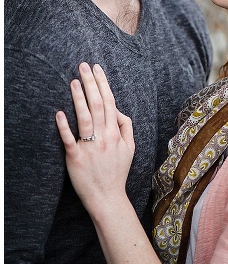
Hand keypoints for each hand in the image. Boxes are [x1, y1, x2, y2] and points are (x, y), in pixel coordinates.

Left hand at [55, 63, 134, 216]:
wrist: (107, 196)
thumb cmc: (117, 171)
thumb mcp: (131, 148)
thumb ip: (126, 127)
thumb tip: (118, 110)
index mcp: (116, 133)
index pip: (110, 102)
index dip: (103, 84)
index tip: (97, 69)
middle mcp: (103, 137)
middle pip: (98, 104)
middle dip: (90, 83)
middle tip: (83, 66)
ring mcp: (89, 146)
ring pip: (84, 117)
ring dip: (79, 98)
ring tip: (73, 81)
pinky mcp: (75, 158)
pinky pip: (69, 139)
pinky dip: (64, 126)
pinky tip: (59, 113)